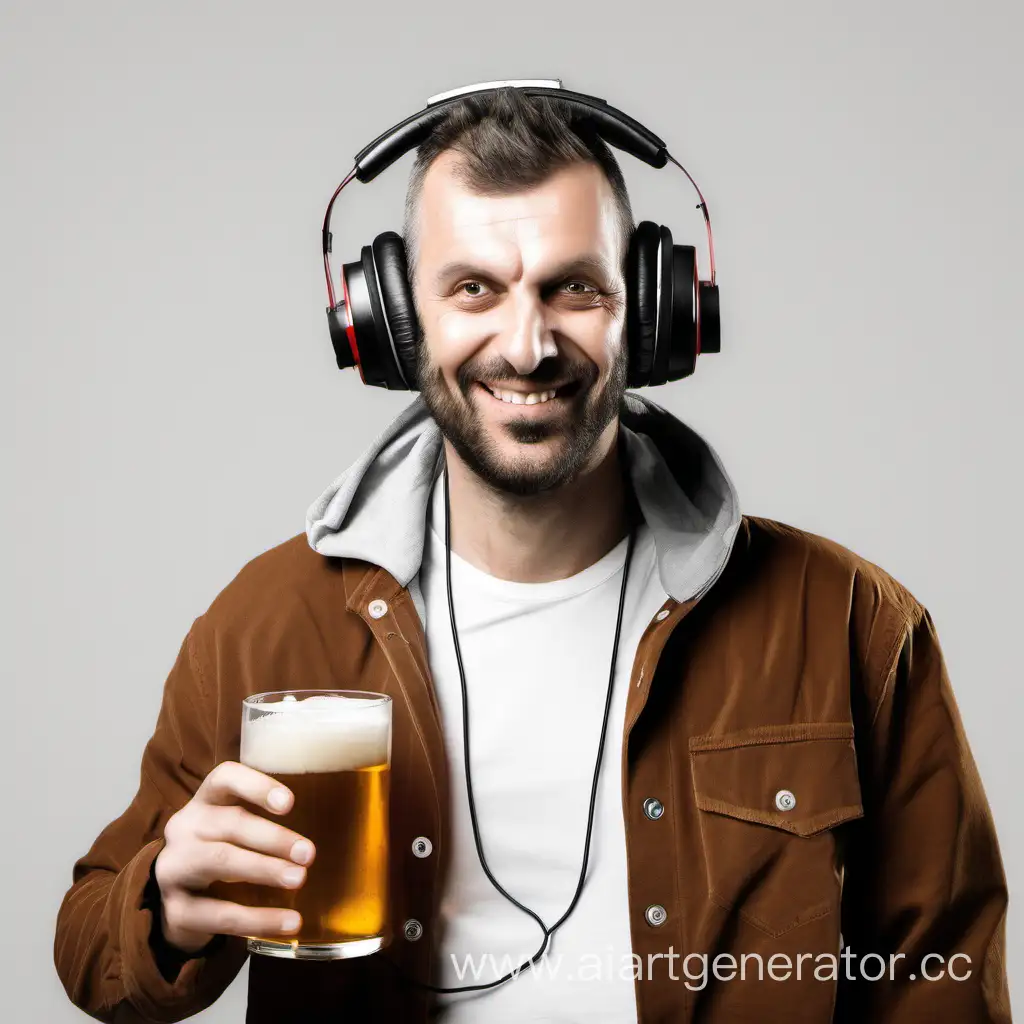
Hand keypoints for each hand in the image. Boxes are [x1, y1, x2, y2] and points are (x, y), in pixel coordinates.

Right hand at [152, 761, 315, 953]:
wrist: (178, 900)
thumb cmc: (224, 850)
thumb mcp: (238, 827)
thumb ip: (273, 818)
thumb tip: (342, 817)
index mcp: (206, 800)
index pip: (224, 778)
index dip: (256, 785)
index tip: (290, 802)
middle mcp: (184, 828)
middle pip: (228, 823)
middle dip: (273, 837)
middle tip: (309, 852)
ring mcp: (173, 868)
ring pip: (218, 862)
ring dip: (263, 870)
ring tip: (299, 879)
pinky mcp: (176, 910)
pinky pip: (218, 914)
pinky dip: (258, 919)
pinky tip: (290, 922)